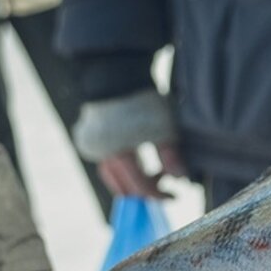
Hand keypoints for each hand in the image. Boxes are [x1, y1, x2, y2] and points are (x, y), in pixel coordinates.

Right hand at [73, 89, 187, 198]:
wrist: (118, 74)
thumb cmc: (144, 101)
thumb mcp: (164, 129)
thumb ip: (170, 156)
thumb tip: (180, 179)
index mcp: (119, 152)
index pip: (140, 186)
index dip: (159, 194)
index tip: (174, 195)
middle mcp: (101, 153)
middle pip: (123, 186)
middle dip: (146, 191)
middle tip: (164, 187)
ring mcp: (92, 147)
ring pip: (112, 176)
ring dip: (132, 182)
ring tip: (153, 177)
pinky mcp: (89, 140)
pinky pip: (106, 164)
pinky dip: (122, 171)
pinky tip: (137, 166)